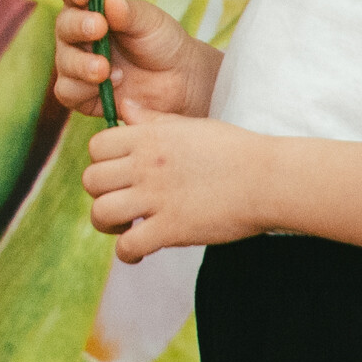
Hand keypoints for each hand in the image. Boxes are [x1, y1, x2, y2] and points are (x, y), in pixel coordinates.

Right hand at [53, 0, 215, 123]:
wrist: (180, 80)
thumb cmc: (161, 42)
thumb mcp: (150, 21)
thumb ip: (128, 13)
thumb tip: (109, 0)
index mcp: (90, 8)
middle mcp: (77, 34)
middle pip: (63, 25)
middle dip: (78, 26)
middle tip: (99, 28)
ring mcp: (76, 64)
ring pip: (64, 61)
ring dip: (82, 63)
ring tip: (105, 68)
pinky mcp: (80, 93)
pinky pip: (68, 91)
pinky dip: (85, 88)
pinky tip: (110, 84)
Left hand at [82, 105, 269, 259]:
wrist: (270, 179)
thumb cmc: (235, 151)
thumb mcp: (191, 126)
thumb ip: (154, 121)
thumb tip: (125, 108)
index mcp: (149, 138)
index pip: (97, 147)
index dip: (102, 162)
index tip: (119, 174)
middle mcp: (146, 165)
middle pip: (91, 180)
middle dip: (101, 194)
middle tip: (121, 203)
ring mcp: (157, 197)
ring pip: (101, 213)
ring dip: (108, 224)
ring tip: (126, 227)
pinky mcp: (172, 228)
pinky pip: (128, 245)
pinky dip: (128, 253)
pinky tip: (140, 252)